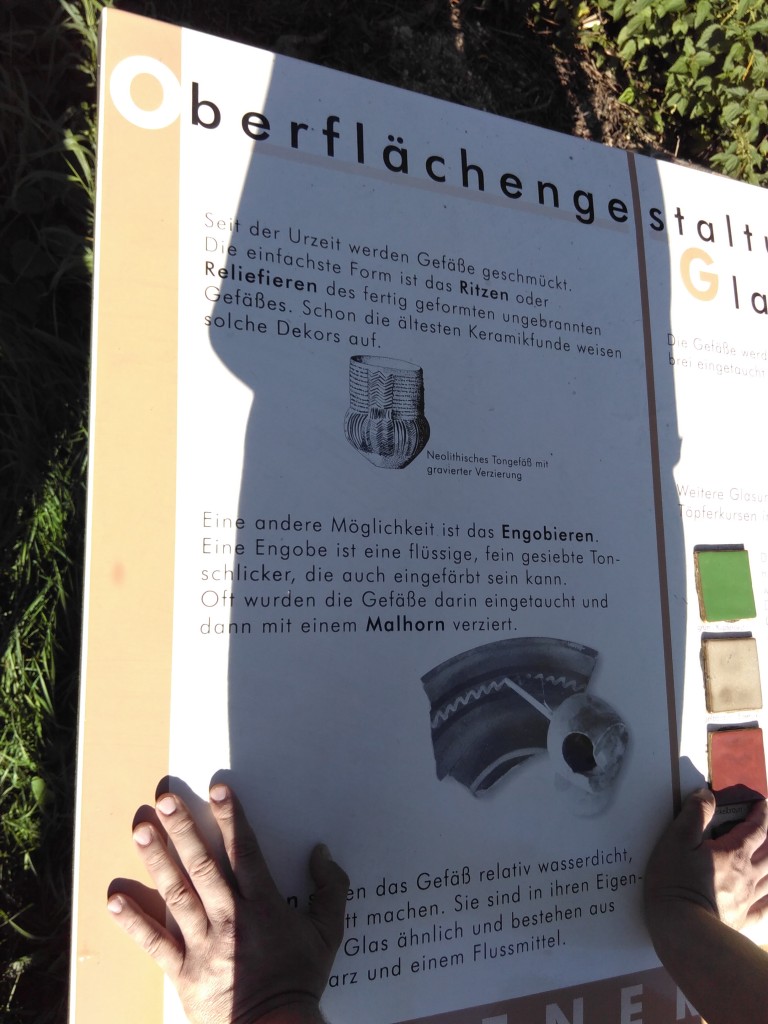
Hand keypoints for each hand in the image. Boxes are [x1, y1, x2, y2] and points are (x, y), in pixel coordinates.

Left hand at [107, 780, 348, 1023]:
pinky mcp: (183, 972)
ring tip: (142, 829)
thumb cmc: (300, 981)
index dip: (231, 818)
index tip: (218, 789)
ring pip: (177, 896)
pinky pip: (155, 944)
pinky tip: (115, 898)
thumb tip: (322, 853)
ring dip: (157, 861)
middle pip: (203, 867)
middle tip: (166, 798)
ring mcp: (204, 946)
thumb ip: (331, 890)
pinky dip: (134, 921)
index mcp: (265, 907)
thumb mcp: (328, 934)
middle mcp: (231, 920)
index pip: (245, 852)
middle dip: (184, 829)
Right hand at [644, 788, 767, 930]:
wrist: (683, 930)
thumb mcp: (677, 840)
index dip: (761, 813)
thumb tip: (707, 795)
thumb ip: (694, 814)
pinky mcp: (743, 922)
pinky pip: (766, 911)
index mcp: (734, 854)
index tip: (763, 802)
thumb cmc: (677, 882)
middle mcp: (748, 876)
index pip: (756, 829)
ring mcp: (748, 901)